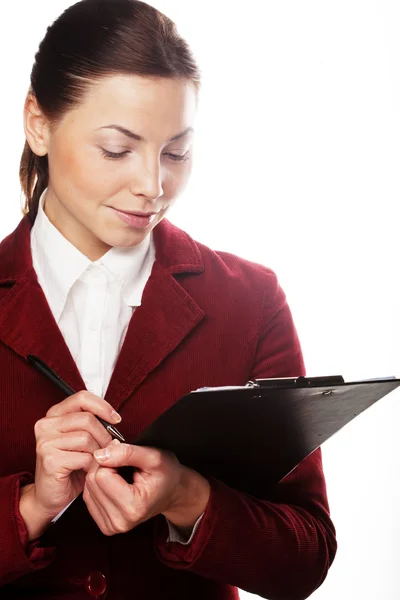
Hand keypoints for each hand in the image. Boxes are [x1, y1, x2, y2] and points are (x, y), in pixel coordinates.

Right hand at [19, 391, 120, 539]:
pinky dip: (92, 465)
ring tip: (96, 461)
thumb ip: (92, 424)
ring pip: (87, 438)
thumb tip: (115, 419)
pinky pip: (84, 457)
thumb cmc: (69, 467)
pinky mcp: (50, 460)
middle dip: (104, 435)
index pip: (82, 398)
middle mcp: (46, 425)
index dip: (103, 407)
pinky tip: (88, 471)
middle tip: (108, 449)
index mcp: (54, 415)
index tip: (116, 419)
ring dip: (99, 452)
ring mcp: (45, 442)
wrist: (49, 496)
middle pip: (88, 419)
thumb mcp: (81, 440)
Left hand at [83, 442, 210, 535]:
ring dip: (101, 475)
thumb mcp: (153, 456)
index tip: (126, 456)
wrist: (172, 492)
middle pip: (92, 482)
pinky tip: (114, 483)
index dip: (111, 458)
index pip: (101, 475)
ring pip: (88, 489)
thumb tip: (99, 455)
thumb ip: (127, 452)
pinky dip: (98, 486)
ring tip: (121, 473)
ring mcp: (112, 527)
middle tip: (124, 463)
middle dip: (104, 466)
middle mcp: (121, 522)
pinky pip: (89, 498)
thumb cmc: (166, 473)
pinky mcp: (106, 527)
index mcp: (133, 507)